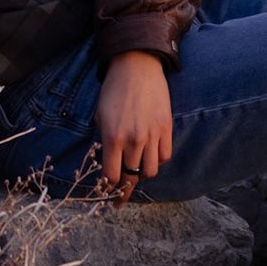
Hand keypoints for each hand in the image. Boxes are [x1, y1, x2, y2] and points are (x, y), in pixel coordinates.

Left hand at [95, 51, 172, 205]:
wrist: (137, 67)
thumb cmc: (114, 90)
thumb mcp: (100, 116)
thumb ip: (105, 141)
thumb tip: (109, 163)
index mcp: (112, 137)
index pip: (112, 175)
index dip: (109, 189)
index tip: (108, 195)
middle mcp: (133, 139)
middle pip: (132, 177)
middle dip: (125, 189)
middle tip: (121, 197)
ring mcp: (152, 134)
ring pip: (151, 170)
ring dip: (142, 174)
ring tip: (136, 172)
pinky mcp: (166, 128)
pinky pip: (164, 156)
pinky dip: (157, 160)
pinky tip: (150, 156)